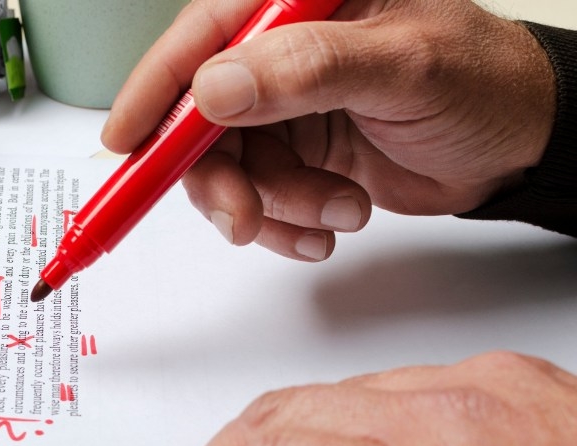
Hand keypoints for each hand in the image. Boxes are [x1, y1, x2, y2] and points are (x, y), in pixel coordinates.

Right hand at [102, 0, 555, 260]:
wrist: (520, 147)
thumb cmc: (484, 83)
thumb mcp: (404, 67)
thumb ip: (308, 70)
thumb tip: (215, 88)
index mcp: (297, 2)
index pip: (202, 35)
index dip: (154, 88)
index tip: (125, 143)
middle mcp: (280, 52)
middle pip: (199, 116)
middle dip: (218, 178)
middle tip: (243, 218)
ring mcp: (283, 105)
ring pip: (225, 169)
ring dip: (271, 205)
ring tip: (335, 211)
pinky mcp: (293, 152)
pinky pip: (256, 198)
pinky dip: (285, 223)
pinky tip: (330, 223)